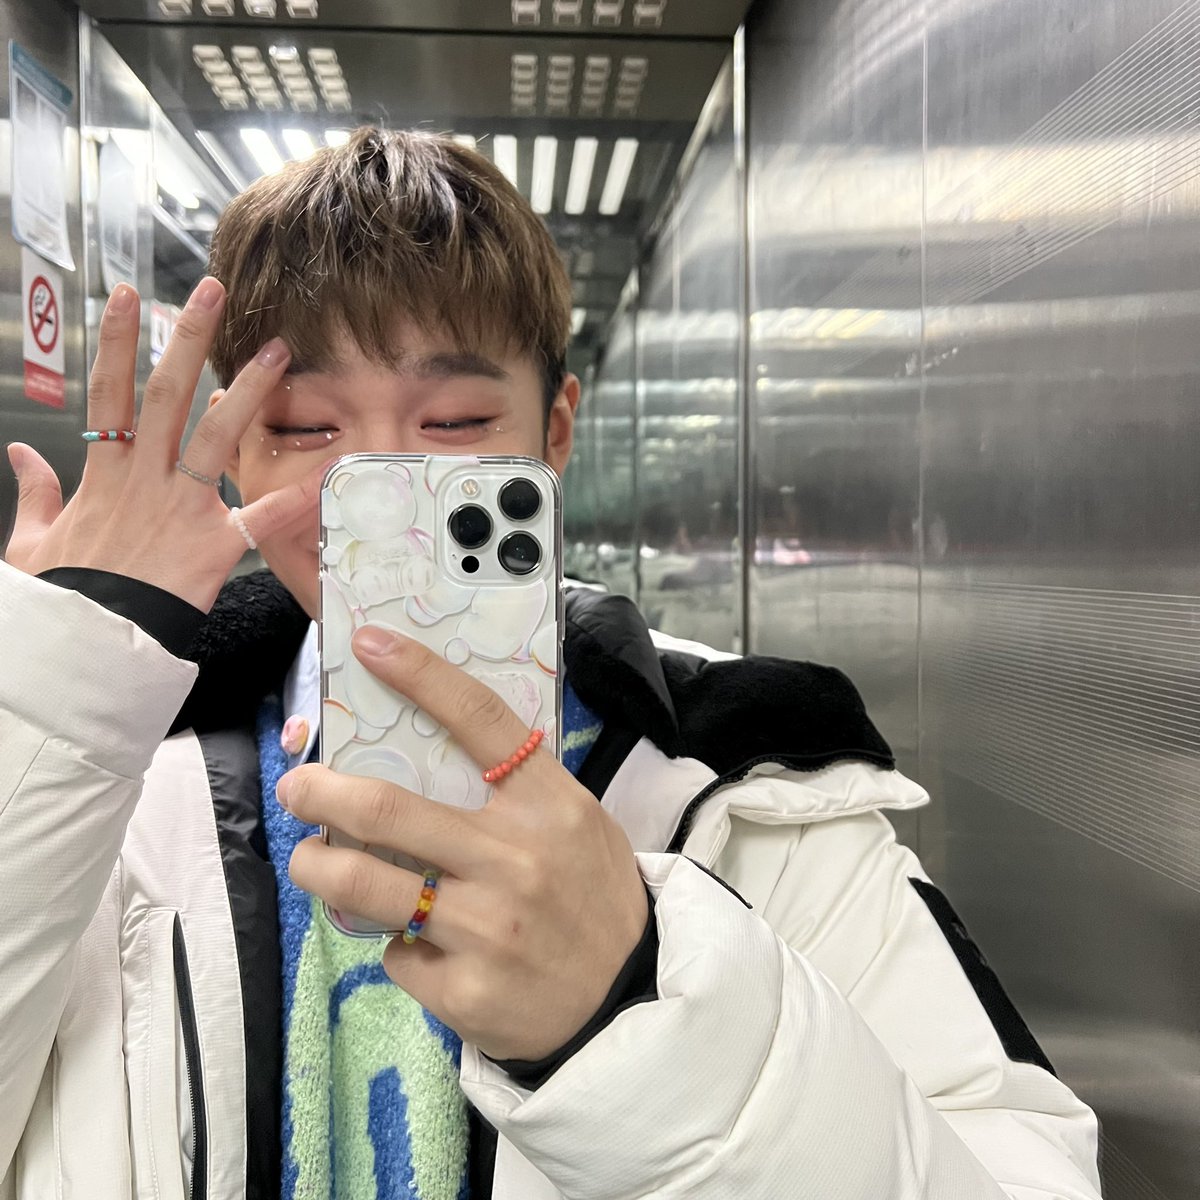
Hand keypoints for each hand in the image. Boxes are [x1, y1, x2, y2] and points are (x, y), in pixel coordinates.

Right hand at [5, 278, 323, 611]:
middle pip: (167, 394)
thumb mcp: (33, 541)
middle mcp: (145, 479)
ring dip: (250, 390)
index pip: (109, 392)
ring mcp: (183, 507)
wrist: (86, 645)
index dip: (119, 342)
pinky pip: (260, 517)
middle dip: (189, 338)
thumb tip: (19, 455)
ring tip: (278, 350)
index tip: (129, 297)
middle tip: (214, 291)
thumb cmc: (65, 596)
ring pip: (217, 436)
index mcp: (104, 474)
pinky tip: (326, 472)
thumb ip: (37, 493)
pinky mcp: (215, 545)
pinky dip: (292, 498)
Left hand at [282, 626, 649, 1061]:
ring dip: (316, 864)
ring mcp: (487, 929)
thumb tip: (422, 761)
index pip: (480, 721)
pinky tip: (416, 941)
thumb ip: (514, 795)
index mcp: (550, 806)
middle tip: (296, 786)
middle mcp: (516, 860)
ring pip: (363, 884)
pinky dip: (393, 941)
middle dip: (320, 792)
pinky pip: (396, 953)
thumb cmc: (593, 897)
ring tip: (308, 857)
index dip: (421, 674)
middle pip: (388, 809)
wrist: (629, 1002)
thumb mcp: (576, 826)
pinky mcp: (463, 991)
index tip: (370, 643)